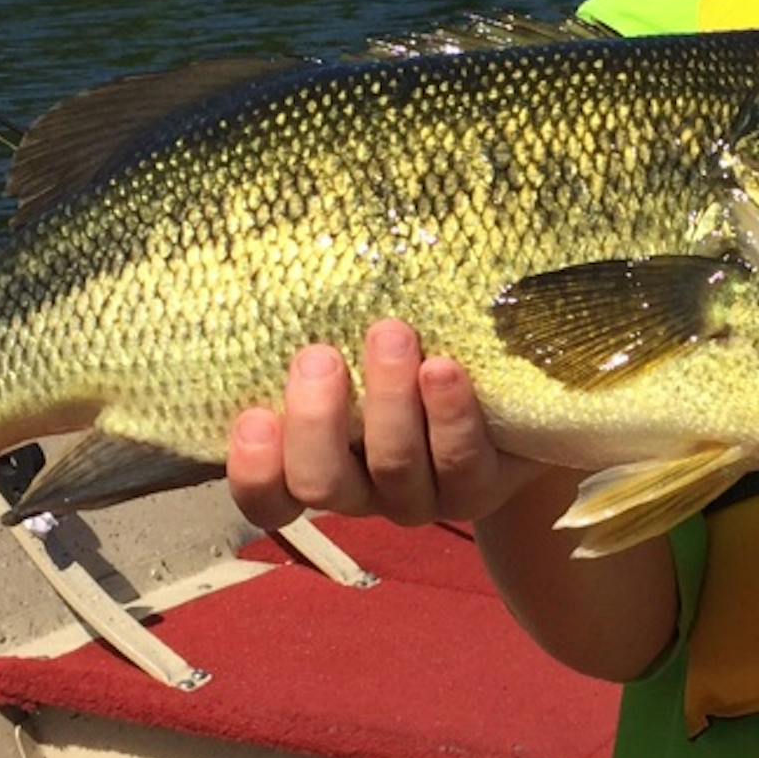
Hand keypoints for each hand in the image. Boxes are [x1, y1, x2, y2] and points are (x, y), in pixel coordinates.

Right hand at [226, 320, 546, 531]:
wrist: (504, 397)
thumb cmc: (404, 355)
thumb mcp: (350, 347)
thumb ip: (317, 329)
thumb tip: (267, 261)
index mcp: (319, 465)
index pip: (268, 496)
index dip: (253, 470)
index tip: (255, 417)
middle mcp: (364, 491)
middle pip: (323, 483)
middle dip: (317, 422)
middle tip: (319, 358)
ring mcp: (422, 496)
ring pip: (394, 466)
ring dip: (388, 400)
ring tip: (390, 335)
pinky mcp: (478, 487)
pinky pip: (461, 461)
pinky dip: (448, 414)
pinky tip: (442, 368)